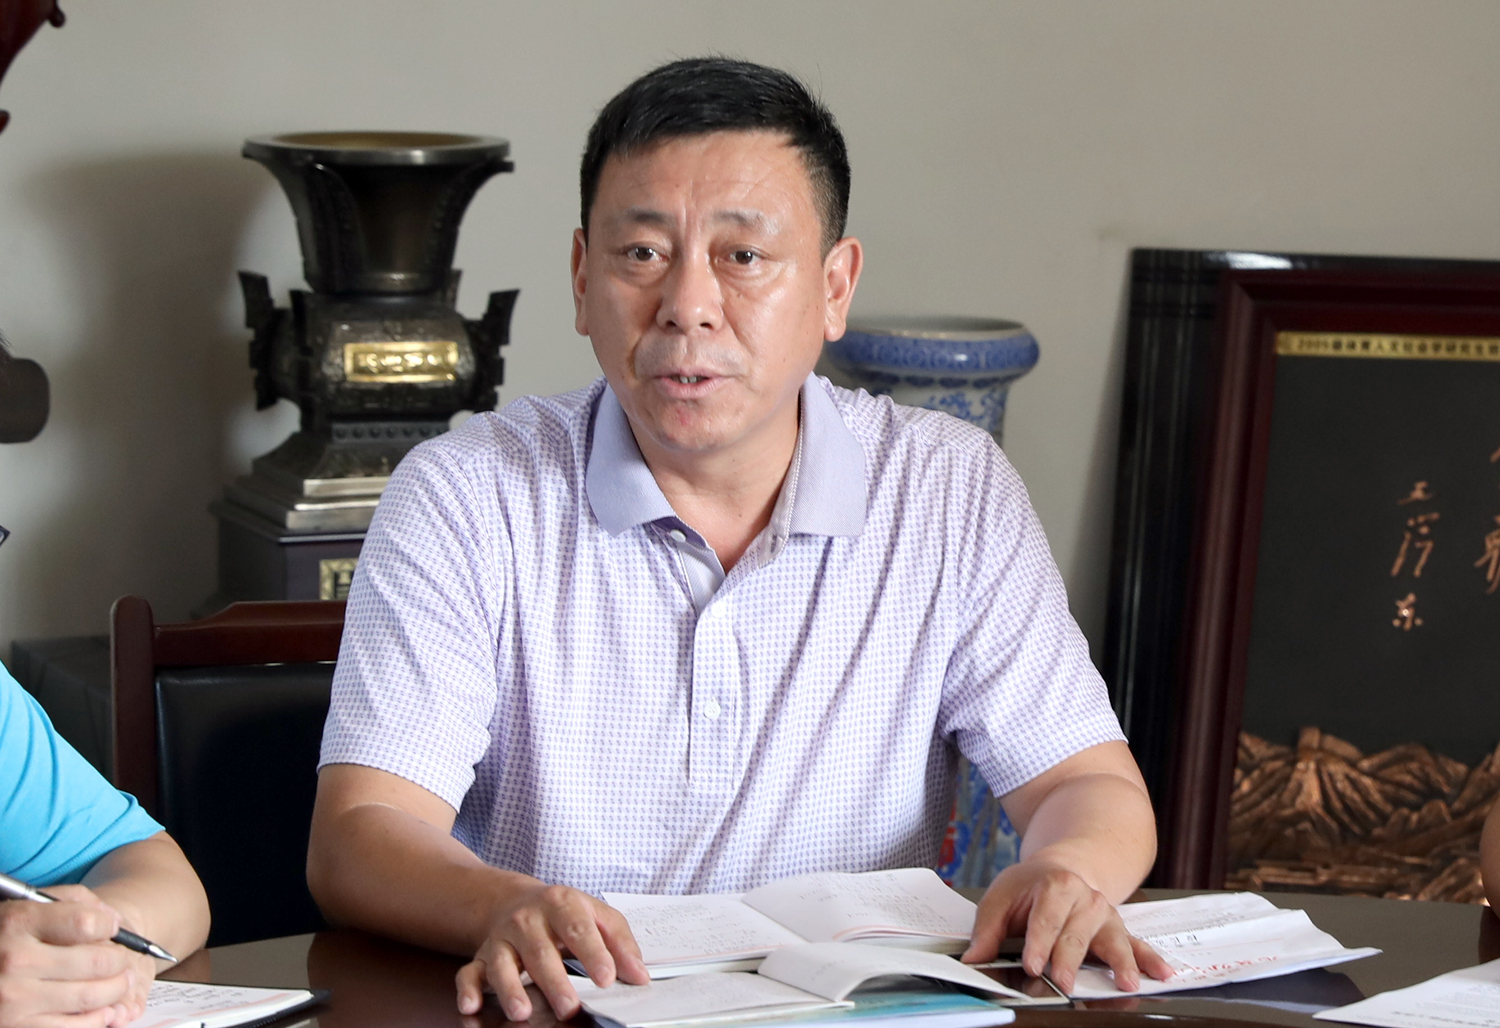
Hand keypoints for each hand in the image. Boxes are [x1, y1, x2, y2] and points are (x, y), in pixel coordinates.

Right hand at [0, 884, 157, 1027]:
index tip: (112, 928)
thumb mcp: (28, 904)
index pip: (85, 923)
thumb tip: (112, 920)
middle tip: (125, 960)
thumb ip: (73, 901)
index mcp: (19, 923)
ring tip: (122, 982)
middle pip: (95, 962)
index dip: (108, 925)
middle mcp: (15, 961)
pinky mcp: (17, 1026)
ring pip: (89, 996)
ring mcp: (14, 999)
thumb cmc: (4, 935)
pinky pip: (72, 1027)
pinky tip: (104, 1010)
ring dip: (116, 989)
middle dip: (121, 960)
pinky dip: (97, 1019)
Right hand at [453, 880, 647, 1021]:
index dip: (593, 953)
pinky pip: (469, 972)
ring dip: (510, 988)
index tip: (607, 977)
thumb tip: (639, 976)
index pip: (579, 929)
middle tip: (570, 1006)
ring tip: (521, 1011)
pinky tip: (472, 1006)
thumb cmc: (565, 914)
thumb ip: (620, 943)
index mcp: (561, 905)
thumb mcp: (597, 915)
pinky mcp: (482, 956)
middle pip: (540, 951)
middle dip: (554, 981)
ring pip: (502, 964)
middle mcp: (527, 920)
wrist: (516, 900)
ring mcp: (502, 938)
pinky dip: (468, 990)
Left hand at [961, 860, 1173, 994]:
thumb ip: (986, 931)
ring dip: (1120, 962)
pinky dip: (1149, 959)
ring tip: (1124, 983)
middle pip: (1076, 934)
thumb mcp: (1000, 898)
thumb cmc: (1029, 887)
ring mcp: (1105, 914)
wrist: (1062, 868)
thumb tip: (973, 959)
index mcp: (1054, 885)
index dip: (1038, 943)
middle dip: (1069, 959)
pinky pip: (1137, 944)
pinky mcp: (1117, 929)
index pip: (1045, 919)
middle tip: (1062, 982)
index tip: (1032, 965)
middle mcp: (1084, 898)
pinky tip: (1161, 974)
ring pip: (1112, 939)